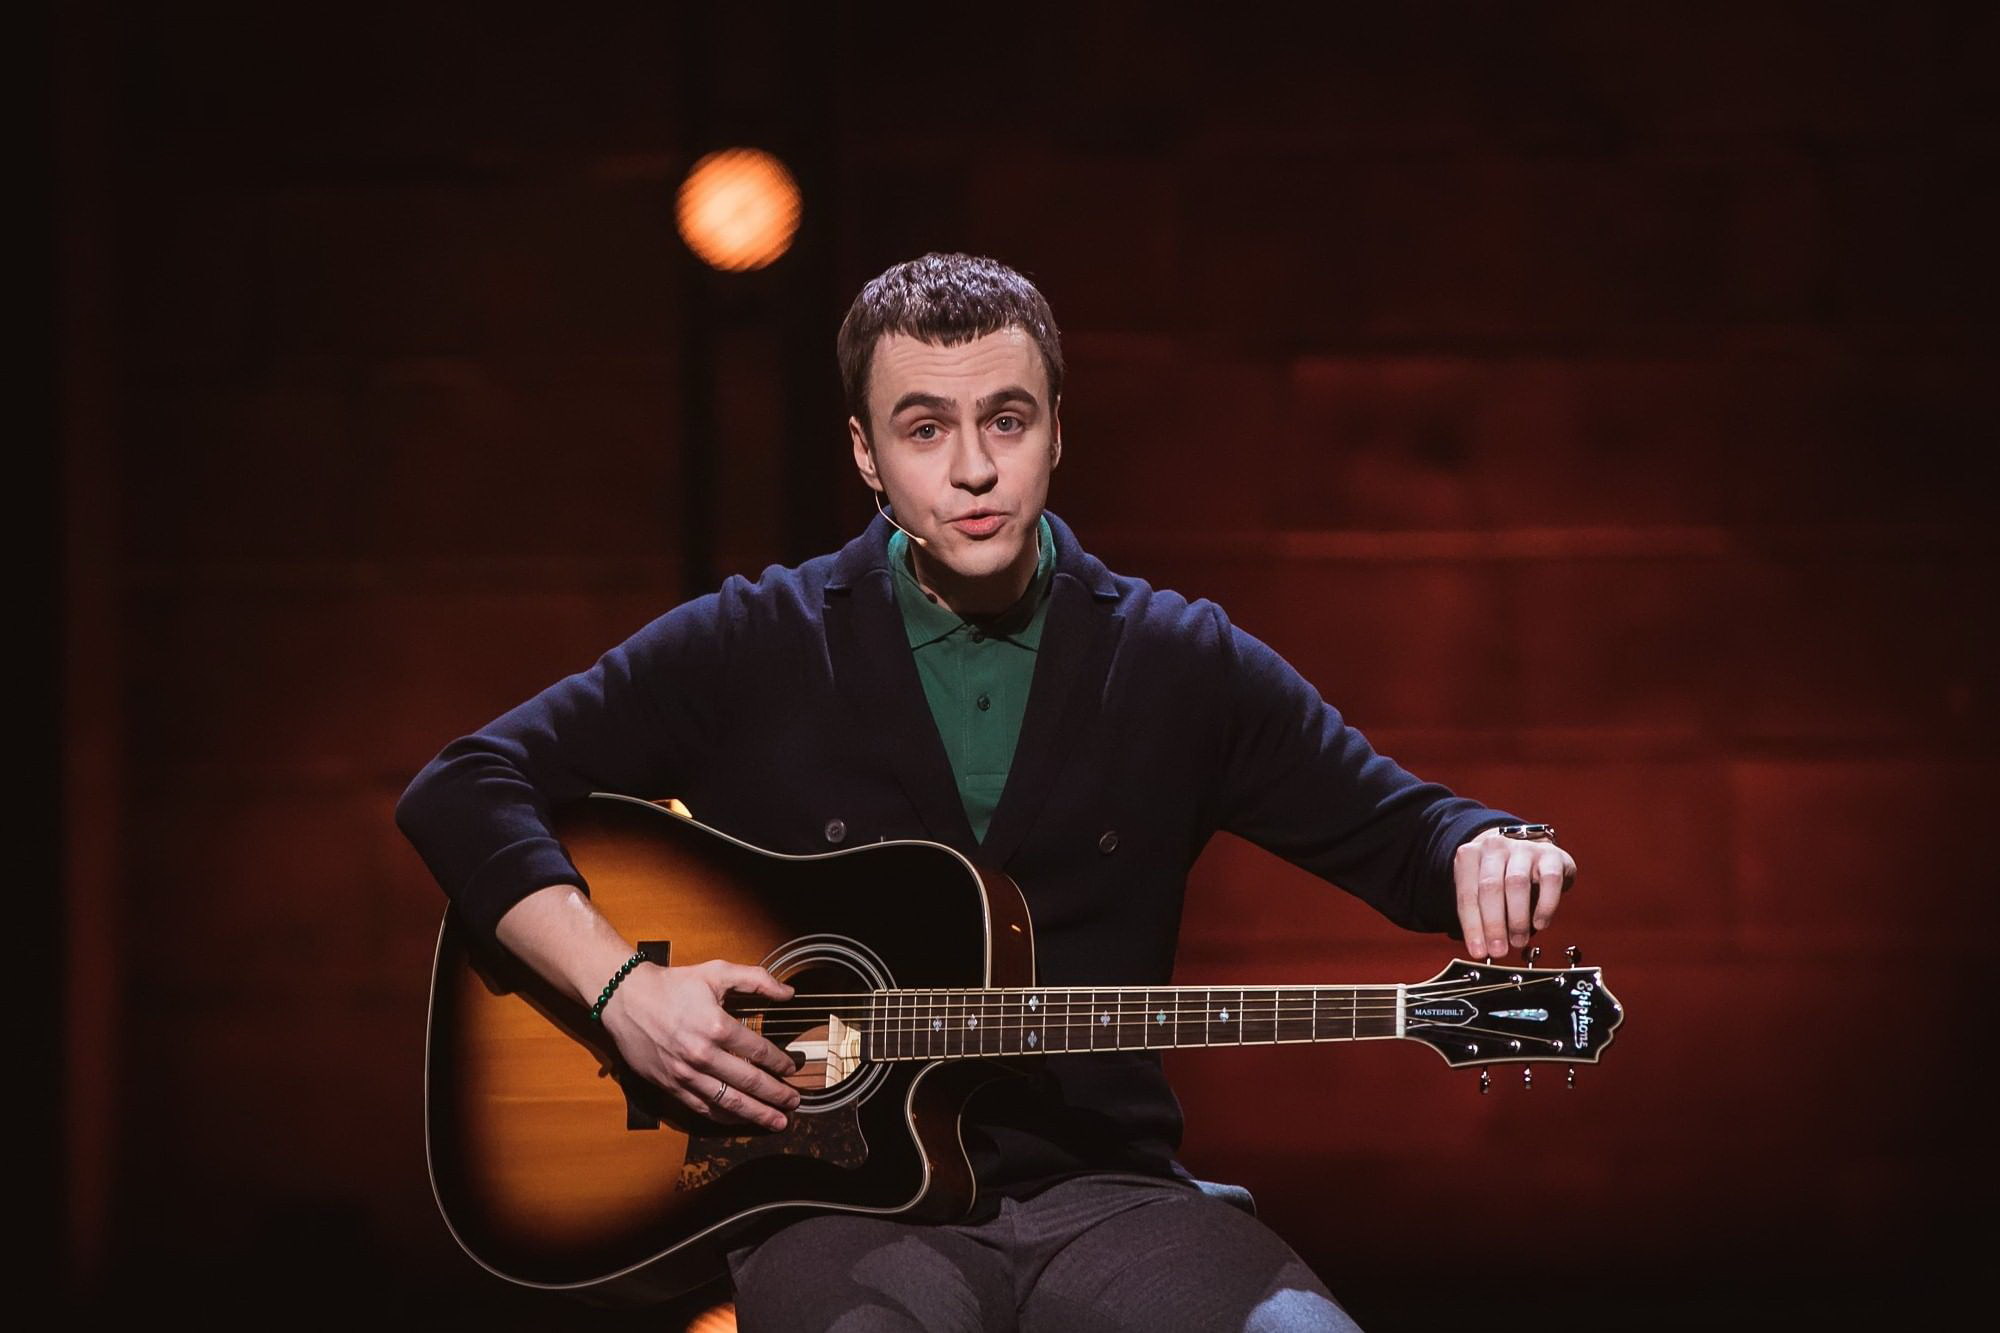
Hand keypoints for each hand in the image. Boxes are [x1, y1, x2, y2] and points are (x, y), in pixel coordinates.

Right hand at [598, 959, 801, 1129]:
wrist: (625, 998)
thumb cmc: (673, 984)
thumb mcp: (717, 972)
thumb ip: (757, 980)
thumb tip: (788, 993)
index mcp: (716, 1026)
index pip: (758, 1051)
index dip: (780, 1063)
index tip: (793, 1069)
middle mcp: (702, 1055)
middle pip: (748, 1082)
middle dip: (776, 1095)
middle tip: (794, 1102)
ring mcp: (685, 1074)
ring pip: (728, 1102)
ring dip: (756, 1114)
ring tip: (777, 1121)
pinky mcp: (670, 1085)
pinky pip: (702, 1108)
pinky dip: (725, 1117)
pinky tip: (740, 1120)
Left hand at [1453, 828, 1575, 960]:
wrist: (1529, 845)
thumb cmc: (1502, 874)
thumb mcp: (1482, 889)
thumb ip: (1480, 914)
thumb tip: (1482, 948)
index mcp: (1470, 856)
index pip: (1467, 895)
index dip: (1472, 927)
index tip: (1478, 951)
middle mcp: (1494, 848)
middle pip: (1490, 887)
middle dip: (1493, 924)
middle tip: (1499, 950)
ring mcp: (1523, 849)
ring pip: (1517, 883)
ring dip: (1517, 918)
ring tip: (1518, 940)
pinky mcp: (1550, 855)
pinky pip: (1550, 880)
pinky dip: (1545, 906)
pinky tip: (1540, 923)